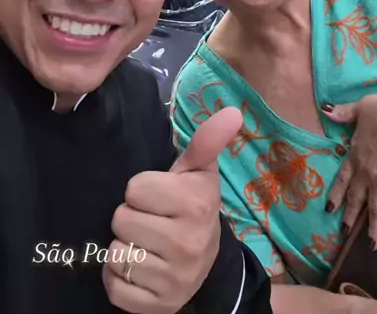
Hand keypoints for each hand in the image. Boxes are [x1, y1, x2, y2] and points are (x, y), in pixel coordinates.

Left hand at [103, 106, 242, 313]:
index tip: (159, 196)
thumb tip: (232, 111)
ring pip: (116, 254)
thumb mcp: (199, 172)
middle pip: (121, 220)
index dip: (142, 190)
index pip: (134, 188)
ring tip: (147, 244)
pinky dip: (119, 278)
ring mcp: (174, 279)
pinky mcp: (158, 306)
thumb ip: (207, 141)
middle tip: (152, 220)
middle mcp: (188, 243)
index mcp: (197, 204)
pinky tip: (141, 269)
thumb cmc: (193, 205)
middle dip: (132, 218)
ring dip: (125, 248)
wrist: (207, 263)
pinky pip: (115, 287)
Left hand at [323, 94, 376, 248]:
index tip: (329, 209)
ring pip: (374, 210)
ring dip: (372, 228)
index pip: (341, 179)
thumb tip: (324, 108)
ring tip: (371, 245)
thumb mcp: (359, 108)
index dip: (335, 195)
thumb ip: (342, 113)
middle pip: (356, 198)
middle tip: (344, 232)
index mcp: (354, 155)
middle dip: (350, 216)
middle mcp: (364, 172)